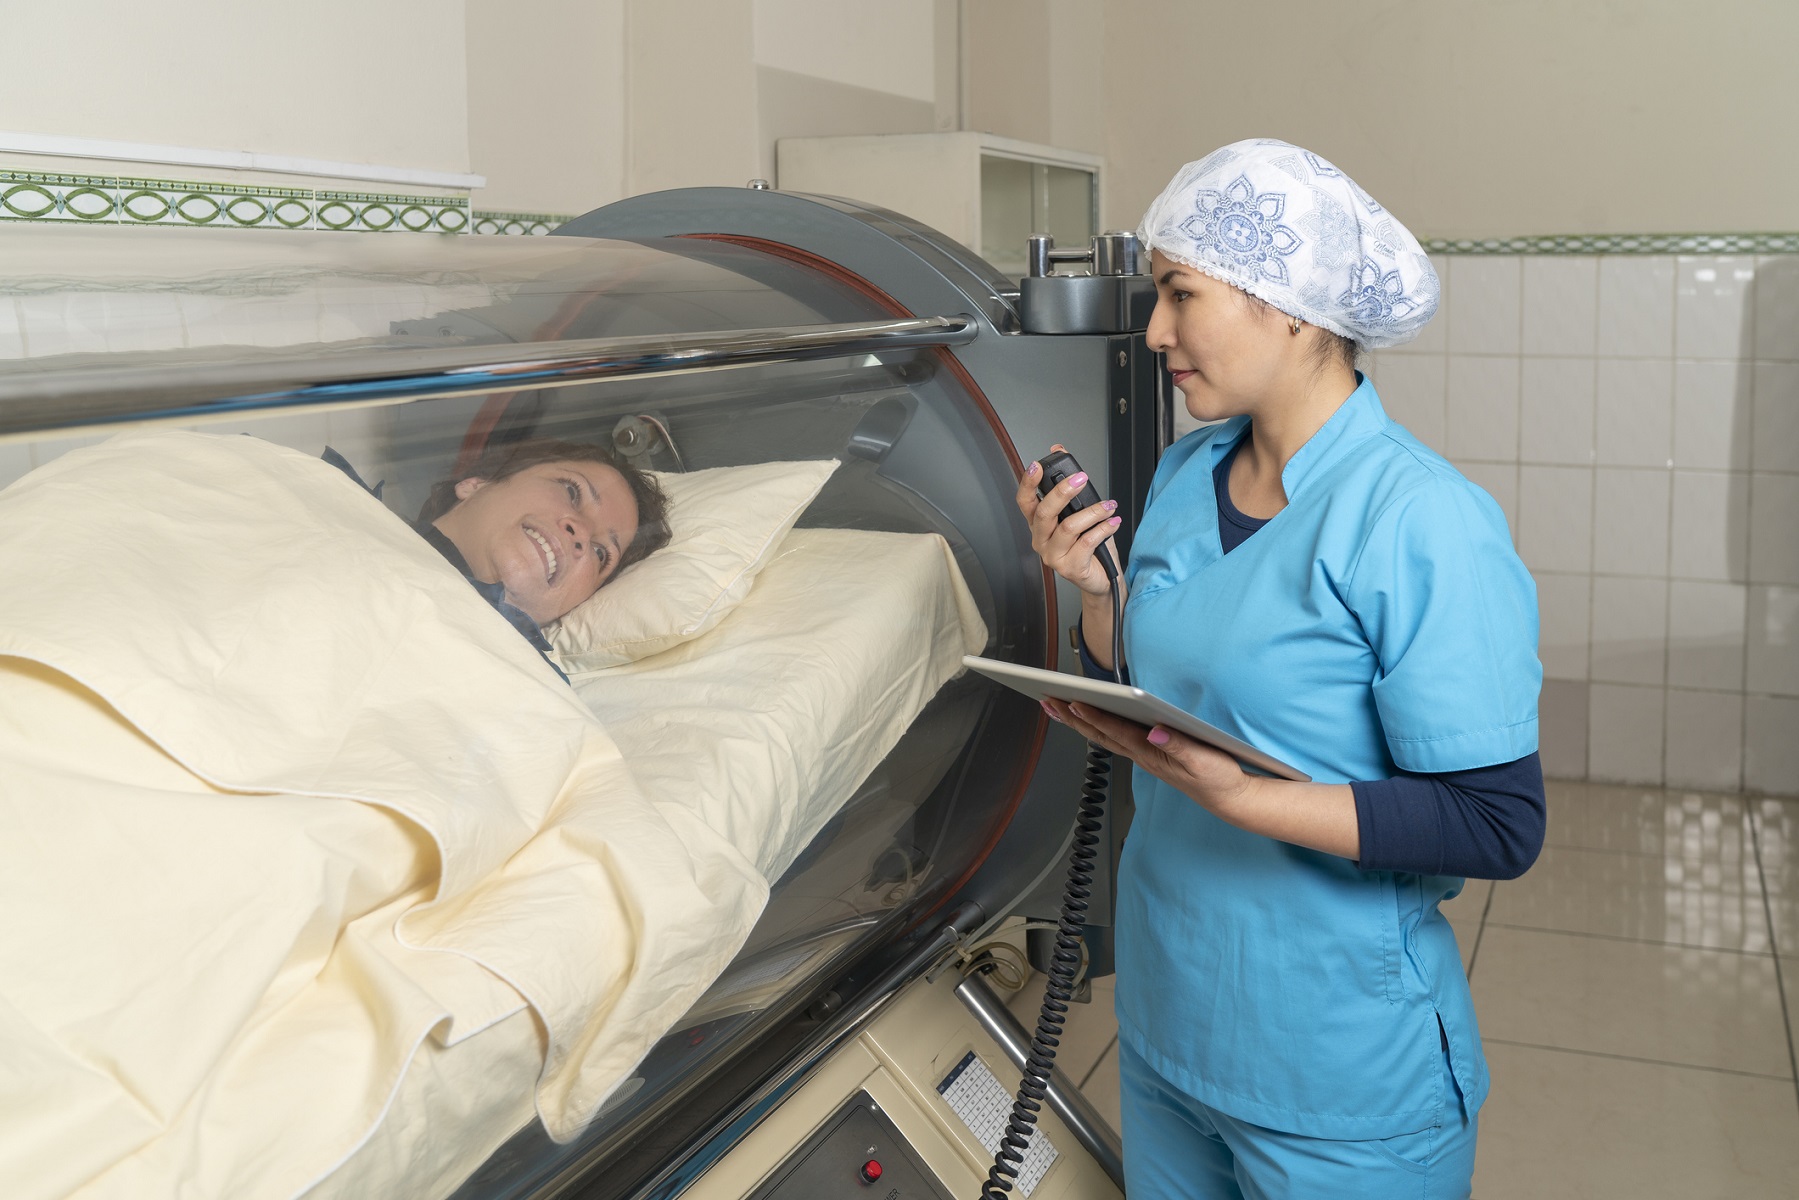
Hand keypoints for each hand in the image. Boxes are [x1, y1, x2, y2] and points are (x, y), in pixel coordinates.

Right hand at [1016, 446, 1122, 597]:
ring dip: (1093, 512)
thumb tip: (1060, 451)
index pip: (1025, 502)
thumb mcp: (1079, 512)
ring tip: (1109, 506)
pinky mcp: (1070, 568)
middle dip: (1063, 491)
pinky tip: (1113, 522)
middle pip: (1044, 512)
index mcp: (1039, 525)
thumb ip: (1070, 486)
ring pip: (1068, 527)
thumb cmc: (1089, 547)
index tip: (1036, 466)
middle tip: (1081, 479)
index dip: (1027, 483)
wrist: (1101, 579)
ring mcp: (1053, 556)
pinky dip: (1103, 529)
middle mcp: (1041, 540)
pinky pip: (1087, 542)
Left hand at [1041, 697, 1260, 820]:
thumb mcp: (1205, 761)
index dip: (1095, 717)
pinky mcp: (1147, 752)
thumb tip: (1156, 731)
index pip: (1117, 732)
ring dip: (1077, 721)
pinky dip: (1095, 726)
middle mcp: (1142, 754)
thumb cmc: (1217, 778)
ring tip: (1056, 706)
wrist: (1228, 797)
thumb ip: (1180, 746)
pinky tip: (1085, 718)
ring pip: (1102, 736)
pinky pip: (1113, 737)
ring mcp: (1142, 755)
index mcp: (1153, 754)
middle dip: (1072, 717)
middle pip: (1099, 734)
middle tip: (1049, 701)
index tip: (1074, 702)